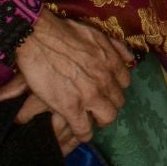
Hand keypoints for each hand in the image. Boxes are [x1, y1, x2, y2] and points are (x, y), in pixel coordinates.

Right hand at [0, 11, 132, 145]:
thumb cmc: (63, 31)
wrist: (37, 37)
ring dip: (100, 120)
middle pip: (118, 101)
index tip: (106, 90)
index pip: (124, 83)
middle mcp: (105, 80)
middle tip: (98, 106)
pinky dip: (83, 134)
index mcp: (112, 62)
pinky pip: (84, 129)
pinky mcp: (71, 107)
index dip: (114, 88)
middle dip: (109, 104)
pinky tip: (80, 134)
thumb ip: (114, 47)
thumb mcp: (96, 34)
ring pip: (107, 117)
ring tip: (92, 120)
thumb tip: (129, 58)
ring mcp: (90, 95)